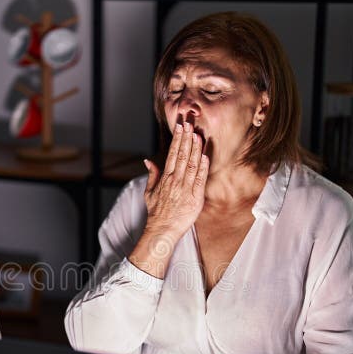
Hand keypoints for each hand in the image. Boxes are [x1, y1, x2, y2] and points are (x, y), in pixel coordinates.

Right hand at [143, 122, 208, 239]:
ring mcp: (185, 188)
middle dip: (186, 138)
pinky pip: (200, 180)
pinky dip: (202, 168)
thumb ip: (152, 174)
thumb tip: (148, 160)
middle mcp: (175, 180)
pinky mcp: (195, 198)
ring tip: (198, 134)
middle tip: (190, 123)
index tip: (180, 126)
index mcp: (165, 178)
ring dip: (195, 149)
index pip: (172, 154)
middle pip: (182, 155)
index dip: (177, 139)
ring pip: (191, 164)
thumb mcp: (149, 192)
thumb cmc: (157, 212)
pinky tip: (204, 156)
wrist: (162, 230)